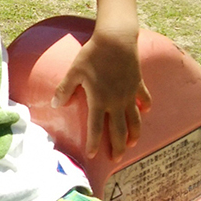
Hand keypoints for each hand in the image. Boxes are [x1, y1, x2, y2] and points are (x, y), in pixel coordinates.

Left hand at [52, 26, 149, 160]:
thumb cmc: (92, 55)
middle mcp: (116, 102)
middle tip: (116, 159)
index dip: (94, 143)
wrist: (116, 40)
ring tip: (132, 144)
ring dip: (134, 134)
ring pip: (135, 120)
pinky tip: (145, 112)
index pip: (96, 128)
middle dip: (118, 147)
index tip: (93, 155)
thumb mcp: (74, 72)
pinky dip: (145, 107)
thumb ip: (64, 89)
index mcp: (99, 101)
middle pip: (119, 130)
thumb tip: (54, 105)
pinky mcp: (138, 84)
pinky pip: (144, 99)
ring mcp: (130, 94)